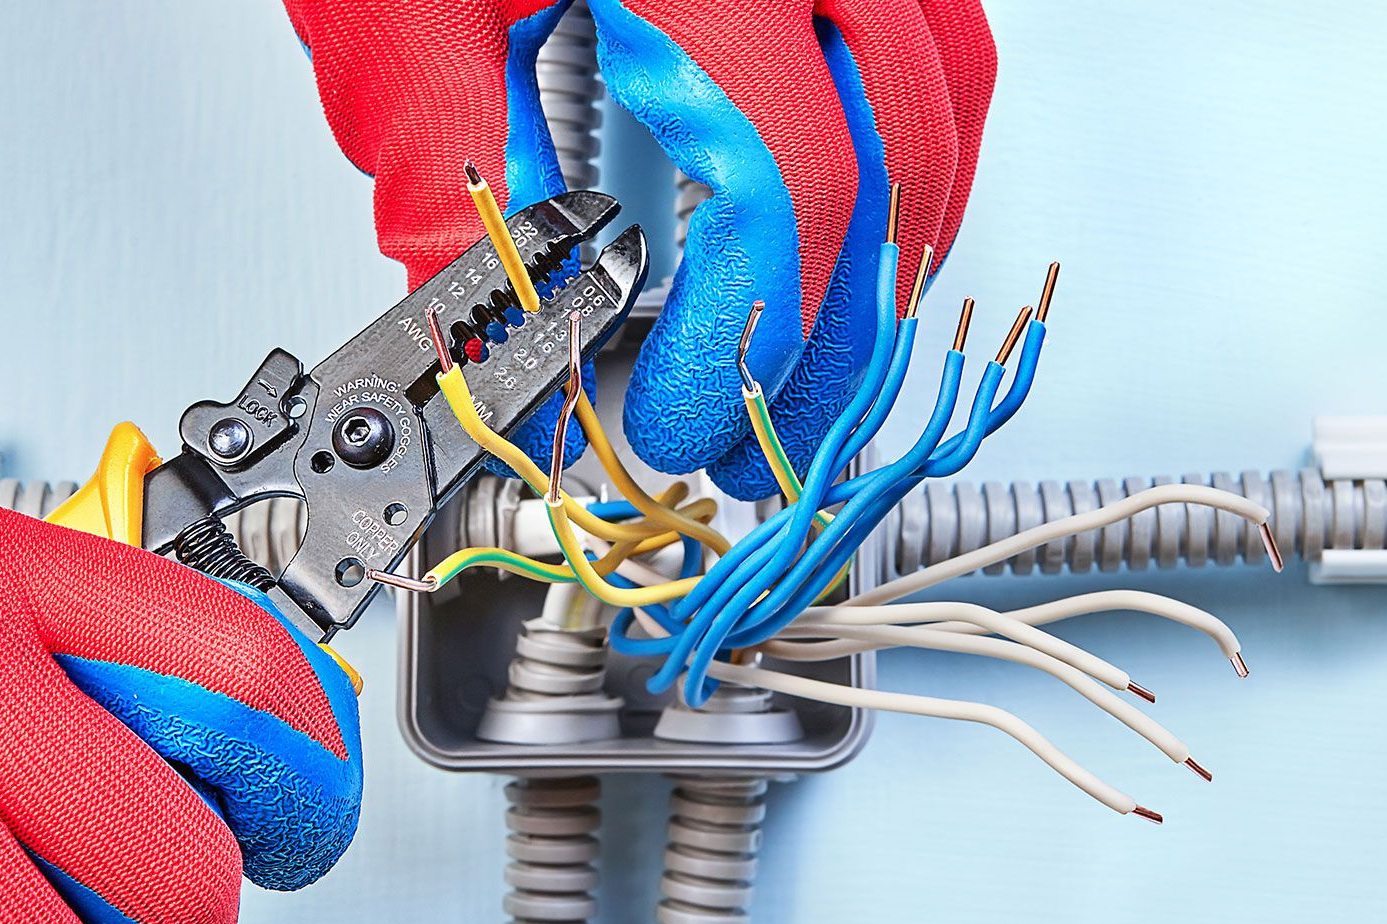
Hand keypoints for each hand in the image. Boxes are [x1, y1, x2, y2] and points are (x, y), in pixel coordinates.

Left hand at [283, 0, 994, 498]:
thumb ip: (437, 155)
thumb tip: (476, 315)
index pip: (780, 173)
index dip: (746, 331)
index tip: (687, 415)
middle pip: (896, 150)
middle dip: (839, 323)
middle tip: (771, 421)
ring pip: (949, 89)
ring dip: (899, 241)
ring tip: (830, 341)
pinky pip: (939, 29)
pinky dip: (910, 141)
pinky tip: (856, 205)